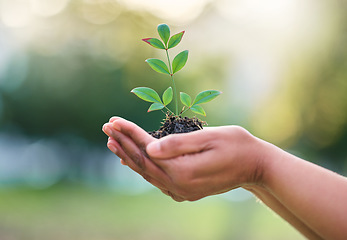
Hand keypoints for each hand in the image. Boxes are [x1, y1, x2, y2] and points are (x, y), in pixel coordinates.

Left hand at [103, 117, 265, 200]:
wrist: (256, 166)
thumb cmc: (237, 146)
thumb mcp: (211, 138)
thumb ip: (178, 144)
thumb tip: (149, 147)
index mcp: (183, 171)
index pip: (148, 149)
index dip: (130, 133)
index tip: (114, 120)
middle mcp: (179, 185)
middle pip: (143, 163)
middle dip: (124, 143)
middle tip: (107, 128)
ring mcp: (181, 191)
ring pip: (147, 172)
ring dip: (128, 156)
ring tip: (112, 141)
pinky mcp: (185, 190)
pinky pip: (156, 179)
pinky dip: (141, 167)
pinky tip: (131, 159)